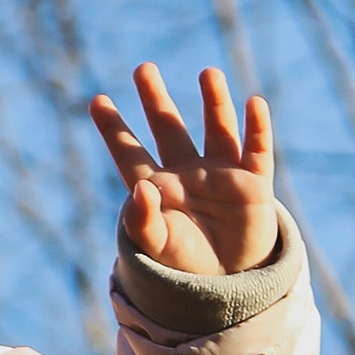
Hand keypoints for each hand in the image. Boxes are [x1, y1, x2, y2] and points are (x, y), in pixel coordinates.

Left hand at [88, 62, 278, 279]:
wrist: (228, 285)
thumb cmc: (187, 265)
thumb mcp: (159, 246)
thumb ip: (143, 221)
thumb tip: (140, 188)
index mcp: (159, 187)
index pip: (130, 152)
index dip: (114, 128)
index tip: (97, 101)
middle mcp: (188, 172)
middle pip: (170, 128)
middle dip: (156, 100)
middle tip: (143, 68)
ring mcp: (222, 174)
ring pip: (217, 128)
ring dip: (214, 101)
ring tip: (208, 73)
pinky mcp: (254, 184)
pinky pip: (257, 150)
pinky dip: (257, 128)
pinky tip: (254, 103)